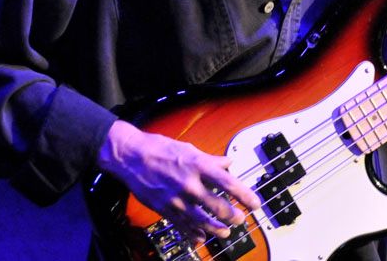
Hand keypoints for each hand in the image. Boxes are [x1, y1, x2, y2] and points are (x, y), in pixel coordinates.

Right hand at [97, 120, 261, 244]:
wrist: (131, 157)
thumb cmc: (160, 149)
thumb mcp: (189, 149)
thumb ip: (211, 159)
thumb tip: (228, 163)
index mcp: (198, 166)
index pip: (228, 183)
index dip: (245, 195)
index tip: (255, 203)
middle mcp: (189, 184)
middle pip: (217, 206)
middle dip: (233, 216)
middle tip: (241, 219)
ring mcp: (176, 199)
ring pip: (201, 221)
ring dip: (216, 229)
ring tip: (226, 232)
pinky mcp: (165, 209)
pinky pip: (183, 225)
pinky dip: (194, 233)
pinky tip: (201, 237)